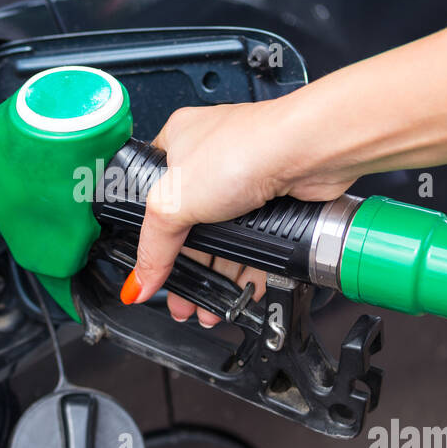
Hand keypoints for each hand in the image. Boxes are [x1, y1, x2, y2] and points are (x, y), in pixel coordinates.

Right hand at [122, 98, 356, 321]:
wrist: (309, 151)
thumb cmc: (245, 148)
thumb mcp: (174, 202)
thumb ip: (153, 246)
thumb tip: (137, 281)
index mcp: (178, 141)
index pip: (152, 194)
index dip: (150, 235)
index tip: (149, 268)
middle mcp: (212, 158)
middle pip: (191, 225)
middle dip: (187, 268)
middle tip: (182, 298)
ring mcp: (245, 180)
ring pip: (225, 239)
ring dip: (217, 277)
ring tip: (208, 306)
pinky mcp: (275, 200)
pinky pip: (256, 243)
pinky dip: (247, 270)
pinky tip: (240, 292)